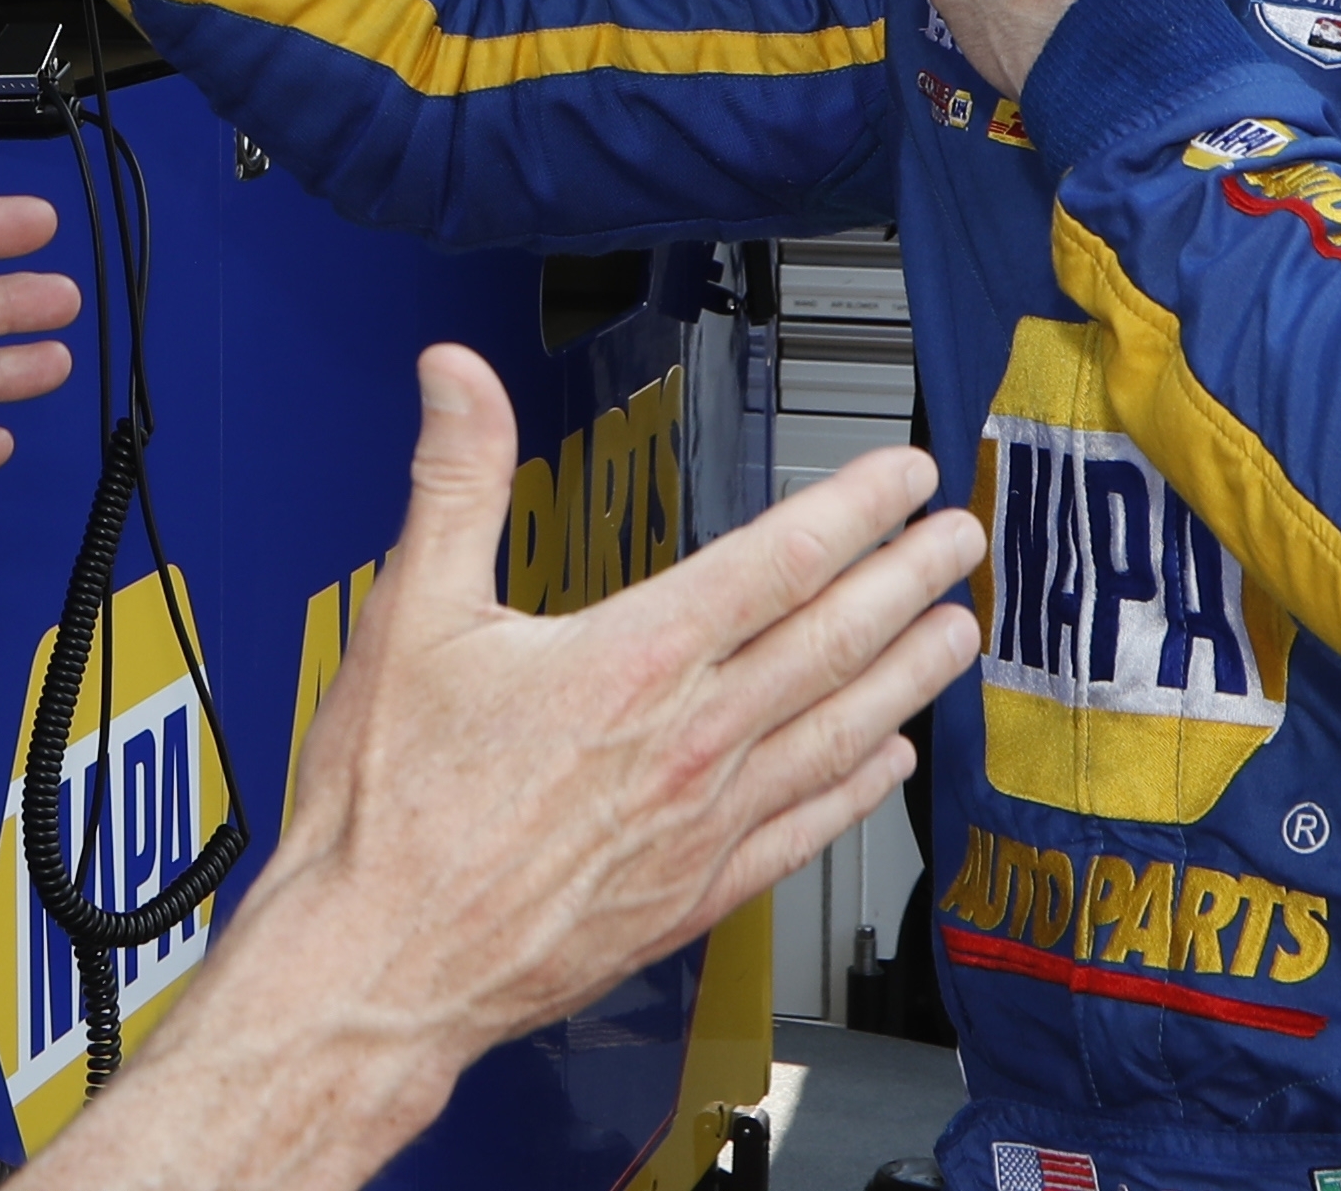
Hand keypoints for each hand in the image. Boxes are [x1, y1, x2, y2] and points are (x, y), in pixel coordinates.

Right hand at [184, 349, 982, 1099]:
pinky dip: (858, 791)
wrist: (378, 964)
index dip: (855, 510)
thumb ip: (452, 482)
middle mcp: (688, 741)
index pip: (777, 562)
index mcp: (631, 660)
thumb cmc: (387, 808)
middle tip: (962, 538)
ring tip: (958, 635)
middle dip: (909, 580)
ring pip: (838, 733)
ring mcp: (701, 825)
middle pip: (832, 642)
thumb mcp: (407, 614)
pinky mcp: (692, 897)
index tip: (904, 478)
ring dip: (909, 677)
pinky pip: (803, 831)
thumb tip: (456, 377)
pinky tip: (889, 766)